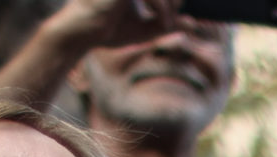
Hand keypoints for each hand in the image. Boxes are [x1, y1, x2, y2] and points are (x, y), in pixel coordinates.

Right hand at [36, 0, 180, 57]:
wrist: (83, 32)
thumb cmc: (109, 29)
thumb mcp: (145, 29)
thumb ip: (167, 23)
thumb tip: (193, 23)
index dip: (175, 3)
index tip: (177, 21)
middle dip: (175, 4)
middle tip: (171, 23)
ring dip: (170, 8)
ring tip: (166, 25)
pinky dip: (163, 8)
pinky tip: (162, 22)